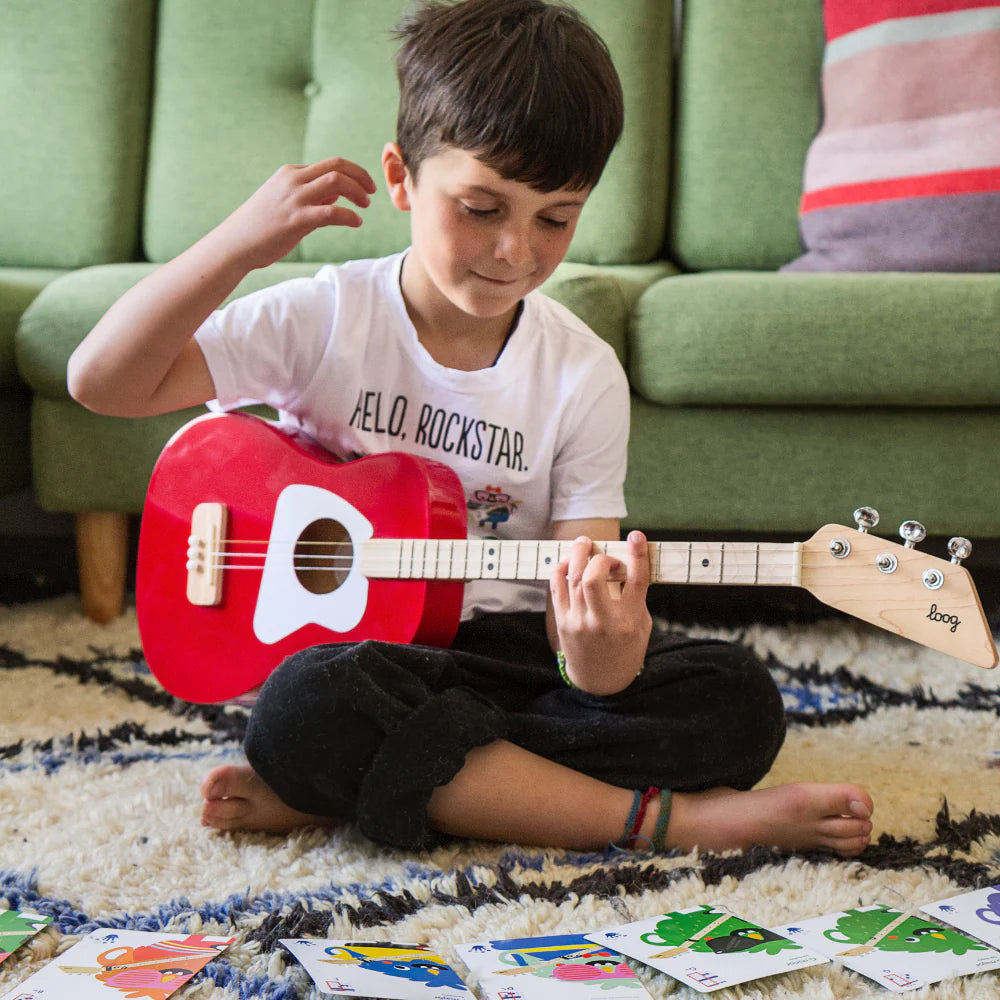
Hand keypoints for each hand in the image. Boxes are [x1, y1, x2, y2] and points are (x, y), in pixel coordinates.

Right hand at [215, 157, 377, 270]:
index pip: (330, 164)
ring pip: (336, 182)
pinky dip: (349, 216)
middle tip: (372, 192)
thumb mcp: (286, 203)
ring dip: (357, 192)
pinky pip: (331, 213)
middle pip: (337, 167)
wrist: (236, 244)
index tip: (364, 187)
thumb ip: (311, 196)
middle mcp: (293, 181)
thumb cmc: (261, 226)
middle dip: (360, 176)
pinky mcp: (296, 220)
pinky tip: (356, 223)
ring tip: (365, 206)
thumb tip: (336, 195)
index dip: (353, 173)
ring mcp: (294, 199)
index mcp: (291, 174)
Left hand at [550, 531, 652, 695]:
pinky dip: (562, 568)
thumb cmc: (626, 648)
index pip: (635, 582)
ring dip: (578, 554)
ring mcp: (579, 622)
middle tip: (605, 555)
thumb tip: (626, 562)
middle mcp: (602, 622)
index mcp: (629, 622)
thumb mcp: (642, 626)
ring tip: (584, 543)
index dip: (638, 555)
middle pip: (593, 578)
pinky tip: (569, 562)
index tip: (637, 536)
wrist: (600, 680)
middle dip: (599, 558)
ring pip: (572, 578)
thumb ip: (636, 596)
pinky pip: (557, 586)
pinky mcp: (563, 622)